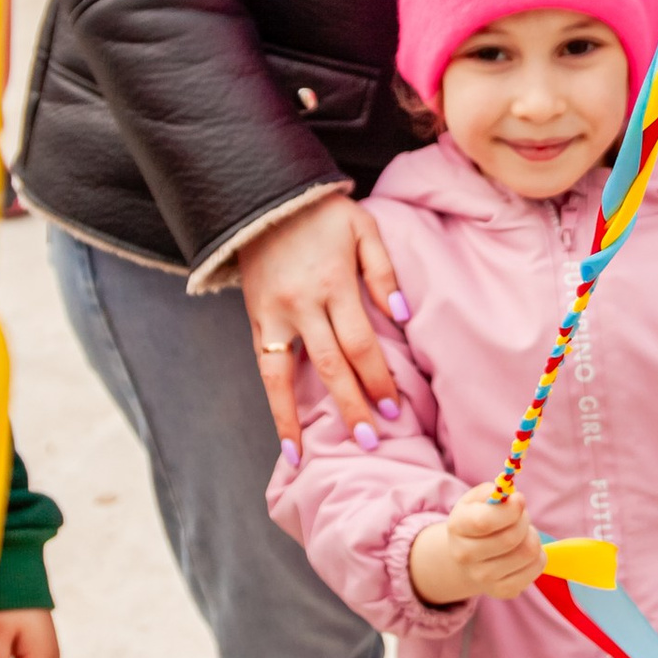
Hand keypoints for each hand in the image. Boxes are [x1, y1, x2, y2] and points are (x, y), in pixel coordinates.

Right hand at [239, 193, 404, 450]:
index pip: (360, 342)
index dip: (377, 377)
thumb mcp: (363, 227)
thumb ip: (383, 270)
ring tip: (310, 459)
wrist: (263, 198)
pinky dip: (275, 406)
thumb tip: (400, 314)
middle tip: (371, 441)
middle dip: (351, 405)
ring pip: (287, 376)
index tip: (395, 407)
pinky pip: (264, 370)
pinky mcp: (257, 321)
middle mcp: (302, 305)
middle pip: (330, 365)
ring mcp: (274, 316)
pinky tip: (285, 440)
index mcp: (333, 282)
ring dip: (301, 419)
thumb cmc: (322, 215)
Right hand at [408, 489, 545, 608]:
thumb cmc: (477, 521)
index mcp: (457, 527)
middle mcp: (465, 557)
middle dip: (523, 520)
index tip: (520, 500)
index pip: (484, 522)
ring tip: (522, 533)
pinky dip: (538, 554)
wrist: (468, 556)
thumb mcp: (476, 500)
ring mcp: (484, 578)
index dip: (509, 510)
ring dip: (532, 536)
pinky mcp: (504, 590)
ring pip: (528, 552)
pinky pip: (537, 567)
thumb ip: (492, 492)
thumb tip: (511, 496)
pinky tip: (524, 550)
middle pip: (511, 538)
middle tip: (520, 515)